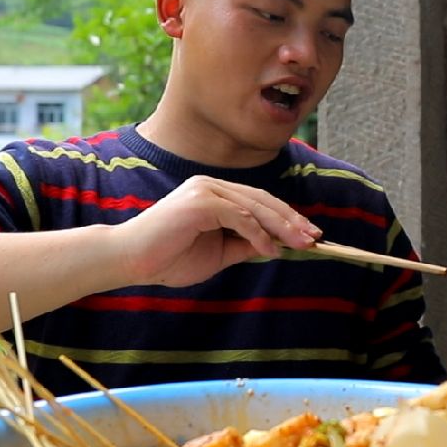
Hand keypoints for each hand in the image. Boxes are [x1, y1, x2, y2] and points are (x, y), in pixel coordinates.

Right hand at [110, 175, 321, 287]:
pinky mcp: (200, 202)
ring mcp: (205, 190)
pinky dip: (257, 233)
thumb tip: (275, 246)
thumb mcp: (217, 254)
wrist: (131, 261)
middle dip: (292, 221)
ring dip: (281, 227)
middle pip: (263, 201)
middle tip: (315, 238)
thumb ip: (244, 245)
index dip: (286, 218)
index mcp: (215, 194)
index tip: (309, 235)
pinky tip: (270, 250)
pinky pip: (239, 216)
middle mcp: (211, 186)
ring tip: (302, 244)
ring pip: (255, 206)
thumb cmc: (168, 258)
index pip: (259, 203)